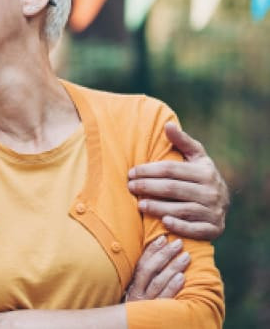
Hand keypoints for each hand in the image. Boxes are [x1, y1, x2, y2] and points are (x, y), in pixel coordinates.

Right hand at [125, 235, 189, 300]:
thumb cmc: (145, 304)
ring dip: (172, 267)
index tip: (164, 238)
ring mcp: (146, 302)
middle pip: (149, 269)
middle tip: (179, 243)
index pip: (141, 262)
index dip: (152, 249)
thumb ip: (147, 274)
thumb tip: (160, 250)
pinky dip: (173, 286)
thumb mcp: (141, 290)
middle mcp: (137, 291)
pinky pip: (165, 297)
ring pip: (158, 282)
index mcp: (132, 282)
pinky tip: (182, 277)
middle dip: (164, 254)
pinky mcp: (156, 311)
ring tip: (186, 256)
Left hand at [128, 122, 229, 239]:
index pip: (171, 170)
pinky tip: (163, 222)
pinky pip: (195, 229)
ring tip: (139, 204)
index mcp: (205, 171)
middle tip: (130, 187)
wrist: (223, 204)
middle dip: (148, 187)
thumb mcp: (196, 158)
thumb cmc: (201, 176)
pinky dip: (179, 226)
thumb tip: (167, 124)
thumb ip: (182, 141)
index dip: (149, 170)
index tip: (131, 172)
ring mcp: (213, 211)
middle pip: (172, 188)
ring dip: (158, 207)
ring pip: (181, 209)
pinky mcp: (214, 229)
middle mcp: (211, 191)